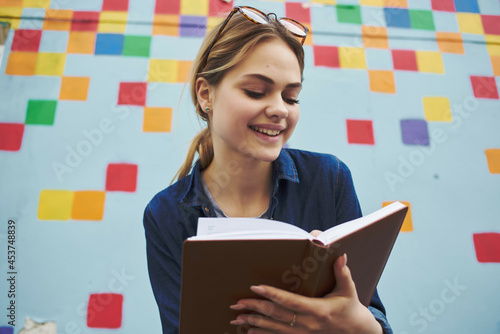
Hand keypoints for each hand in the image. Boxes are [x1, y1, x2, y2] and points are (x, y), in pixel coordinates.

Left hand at [229, 254, 382, 333]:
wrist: (358, 333)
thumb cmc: (351, 310)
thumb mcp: (349, 291)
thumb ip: (343, 273)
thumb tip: (341, 255)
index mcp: (318, 310)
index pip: (290, 301)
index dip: (272, 294)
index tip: (256, 286)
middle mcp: (307, 324)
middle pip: (276, 315)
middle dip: (255, 308)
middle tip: (237, 303)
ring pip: (274, 329)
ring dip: (254, 323)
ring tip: (237, 318)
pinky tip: (249, 332)